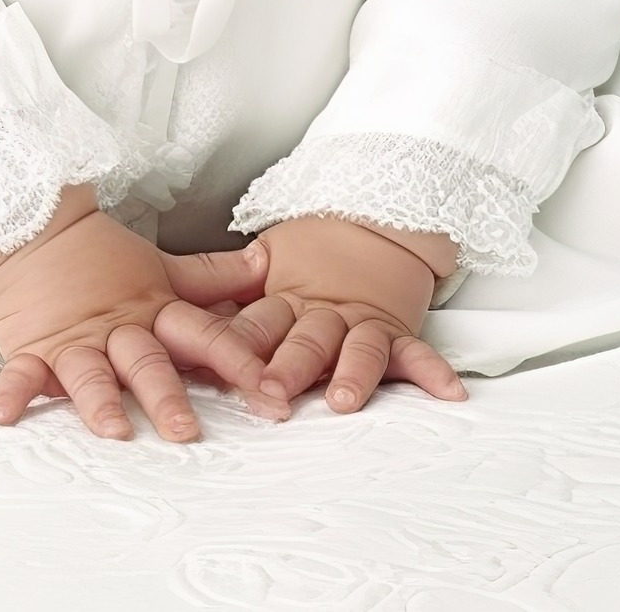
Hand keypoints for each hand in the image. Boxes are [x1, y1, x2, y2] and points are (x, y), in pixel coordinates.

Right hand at [0, 185, 284, 441]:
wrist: (35, 228)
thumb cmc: (101, 256)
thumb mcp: (161, 266)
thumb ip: (210, 277)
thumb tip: (264, 268)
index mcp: (154, 311)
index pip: (202, 334)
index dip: (236, 358)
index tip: (266, 389)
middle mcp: (119, 330)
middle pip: (146, 362)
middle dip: (167, 395)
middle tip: (185, 431)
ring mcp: (75, 341)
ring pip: (91, 372)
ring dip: (101, 400)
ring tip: (113, 428)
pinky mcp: (33, 347)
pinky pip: (21, 372)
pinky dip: (13, 392)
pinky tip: (6, 414)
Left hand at [222, 216, 468, 416]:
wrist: (371, 220)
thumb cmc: (308, 256)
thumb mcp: (263, 264)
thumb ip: (227, 290)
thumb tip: (171, 313)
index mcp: (284, 299)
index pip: (259, 323)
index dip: (241, 344)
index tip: (222, 368)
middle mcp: (323, 313)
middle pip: (306, 339)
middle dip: (290, 365)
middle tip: (272, 391)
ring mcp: (362, 320)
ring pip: (359, 347)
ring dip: (353, 373)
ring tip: (345, 399)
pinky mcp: (395, 328)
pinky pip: (417, 351)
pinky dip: (433, 372)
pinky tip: (448, 393)